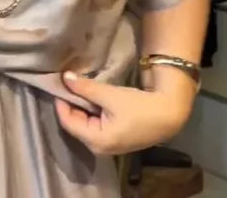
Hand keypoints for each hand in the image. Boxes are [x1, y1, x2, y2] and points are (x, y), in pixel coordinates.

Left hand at [54, 71, 192, 155]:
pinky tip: (90, 98)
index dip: (61, 102)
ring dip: (80, 107)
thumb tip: (64, 78)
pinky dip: (89, 112)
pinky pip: (93, 125)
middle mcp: (99, 148)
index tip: (58, 83)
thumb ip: (85, 88)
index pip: (67, 121)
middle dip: (70, 104)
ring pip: (83, 124)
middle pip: (74, 124)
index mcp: (96, 141)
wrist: (168, 115)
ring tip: (77, 88)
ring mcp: (107, 146)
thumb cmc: (138, 106)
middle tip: (66, 83)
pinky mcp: (114, 140)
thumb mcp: (109, 95)